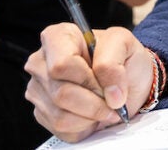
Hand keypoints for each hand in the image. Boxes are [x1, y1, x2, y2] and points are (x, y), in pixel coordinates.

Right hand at [24, 23, 154, 141]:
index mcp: (58, 37)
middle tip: (111, 98)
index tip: (105, 82)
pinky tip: (92, 112)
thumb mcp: (125, 44)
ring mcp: (38, 89)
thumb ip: (113, 63)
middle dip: (94, 101)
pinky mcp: (42, 113)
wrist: (129, 79)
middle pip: (61, 93)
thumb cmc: (124, 58)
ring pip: (61, 115)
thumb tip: (110, 95)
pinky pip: (61, 128)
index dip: (87, 78)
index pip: (61, 64)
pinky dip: (84, 125)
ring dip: (91, 115)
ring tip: (103, 104)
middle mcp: (41, 62)